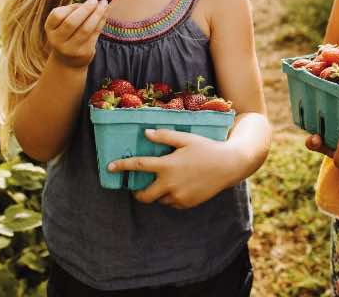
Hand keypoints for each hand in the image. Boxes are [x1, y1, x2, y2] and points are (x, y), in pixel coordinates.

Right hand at [44, 0, 108, 68]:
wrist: (69, 60)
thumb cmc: (68, 31)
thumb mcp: (67, 17)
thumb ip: (74, 0)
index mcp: (50, 28)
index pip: (58, 15)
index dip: (71, 7)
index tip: (82, 0)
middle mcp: (57, 40)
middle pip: (72, 23)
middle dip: (86, 9)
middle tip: (97, 0)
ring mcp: (70, 48)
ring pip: (86, 29)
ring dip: (97, 14)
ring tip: (105, 4)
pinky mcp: (84, 52)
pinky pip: (95, 34)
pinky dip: (101, 22)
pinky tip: (105, 13)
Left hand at [108, 129, 240, 208]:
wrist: (229, 165)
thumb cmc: (207, 148)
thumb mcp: (186, 138)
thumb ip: (165, 136)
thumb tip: (146, 133)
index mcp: (167, 166)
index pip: (138, 166)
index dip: (122, 166)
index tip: (109, 168)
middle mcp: (170, 184)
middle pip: (144, 196)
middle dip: (137, 193)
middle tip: (137, 188)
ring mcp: (179, 196)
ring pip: (159, 200)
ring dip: (157, 193)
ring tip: (166, 182)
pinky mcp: (187, 204)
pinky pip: (172, 203)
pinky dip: (171, 197)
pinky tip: (180, 186)